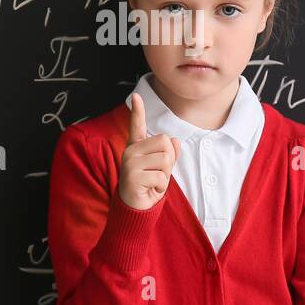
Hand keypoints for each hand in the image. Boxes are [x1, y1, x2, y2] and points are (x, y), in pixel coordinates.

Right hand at [117, 92, 180, 210]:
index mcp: (137, 147)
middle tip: (157, 174)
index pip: (137, 125)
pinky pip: (161, 177)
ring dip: (165, 176)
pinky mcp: (132, 176)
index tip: (136, 96)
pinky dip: (161, 187)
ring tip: (153, 182)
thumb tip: (175, 141)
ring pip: (165, 159)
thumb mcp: (162, 169)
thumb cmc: (148, 186)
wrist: (136, 209)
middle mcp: (131, 151)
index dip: (138, 110)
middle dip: (168, 161)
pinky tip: (150, 190)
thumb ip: (169, 154)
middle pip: (165, 143)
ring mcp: (129, 163)